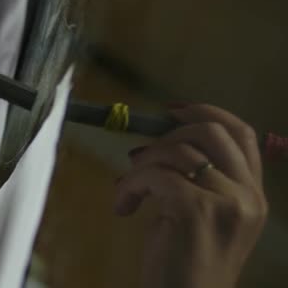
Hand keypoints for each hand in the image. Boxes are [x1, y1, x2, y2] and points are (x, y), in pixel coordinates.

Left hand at [115, 104, 266, 287]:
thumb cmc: (188, 264)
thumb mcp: (204, 216)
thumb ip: (199, 180)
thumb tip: (161, 142)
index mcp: (253, 194)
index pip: (242, 134)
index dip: (207, 112)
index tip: (172, 111)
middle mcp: (248, 195)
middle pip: (210, 131)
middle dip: (166, 137)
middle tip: (140, 159)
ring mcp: (226, 202)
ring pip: (177, 151)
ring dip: (140, 165)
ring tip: (127, 190)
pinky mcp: (196, 210)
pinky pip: (154, 175)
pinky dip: (130, 185)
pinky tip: (122, 207)